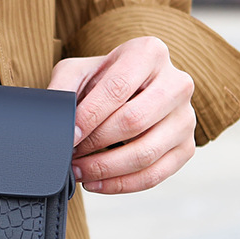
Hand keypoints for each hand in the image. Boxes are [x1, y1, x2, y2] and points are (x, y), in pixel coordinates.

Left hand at [47, 36, 195, 193]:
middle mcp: (177, 83)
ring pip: (146, 153)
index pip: (117, 88)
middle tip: (69, 155)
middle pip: (133, 121)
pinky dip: (120, 184)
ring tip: (78, 171)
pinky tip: (96, 183)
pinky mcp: (186, 147)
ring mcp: (186, 117)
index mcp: (149, 54)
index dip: (89, 117)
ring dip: (105, 169)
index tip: (67, 136)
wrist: (132, 89)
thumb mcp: (77, 72)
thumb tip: (52, 117)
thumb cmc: (104, 79)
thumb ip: (62, 88)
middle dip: (95, 144)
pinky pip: (155, 175)